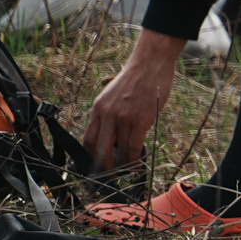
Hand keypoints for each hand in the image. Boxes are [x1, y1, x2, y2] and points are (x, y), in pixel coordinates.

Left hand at [83, 30, 183, 172]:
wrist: (151, 63)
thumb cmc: (137, 78)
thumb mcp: (115, 95)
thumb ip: (111, 114)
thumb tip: (116, 137)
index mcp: (99, 108)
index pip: (89, 138)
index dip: (93, 155)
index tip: (99, 164)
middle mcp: (107, 114)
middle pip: (99, 149)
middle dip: (105, 167)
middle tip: (112, 176)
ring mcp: (123, 117)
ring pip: (119, 150)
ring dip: (124, 164)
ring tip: (130, 169)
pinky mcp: (140, 119)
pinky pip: (134, 145)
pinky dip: (135, 158)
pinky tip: (139, 163)